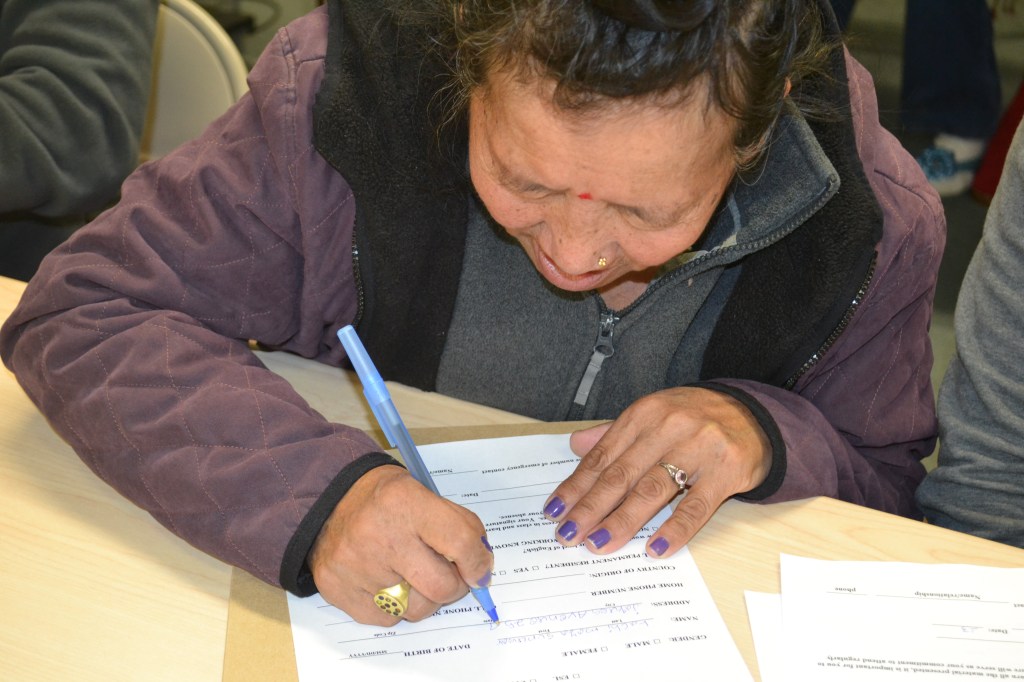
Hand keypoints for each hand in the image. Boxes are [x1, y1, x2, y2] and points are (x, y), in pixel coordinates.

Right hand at [309, 464, 493, 625]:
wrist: (328, 501)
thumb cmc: (385, 499)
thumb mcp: (423, 493)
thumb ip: (457, 526)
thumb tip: (481, 568)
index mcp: (405, 502)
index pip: (460, 541)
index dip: (478, 561)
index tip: (480, 570)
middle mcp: (379, 536)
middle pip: (441, 586)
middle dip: (455, 586)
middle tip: (450, 576)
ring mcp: (356, 567)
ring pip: (416, 609)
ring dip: (425, 598)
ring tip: (414, 576)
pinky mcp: (339, 590)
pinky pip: (388, 619)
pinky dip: (396, 607)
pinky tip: (388, 582)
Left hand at [542, 387, 770, 557]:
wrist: (755, 414)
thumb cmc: (696, 418)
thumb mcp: (654, 415)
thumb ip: (615, 433)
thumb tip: (575, 445)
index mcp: (645, 414)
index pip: (602, 455)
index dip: (576, 485)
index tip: (555, 510)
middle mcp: (668, 427)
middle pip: (621, 474)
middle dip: (590, 508)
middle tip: (567, 534)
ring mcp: (699, 449)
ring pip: (652, 490)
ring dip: (621, 521)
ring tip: (597, 544)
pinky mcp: (726, 471)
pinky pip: (695, 507)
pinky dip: (674, 530)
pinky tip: (653, 549)